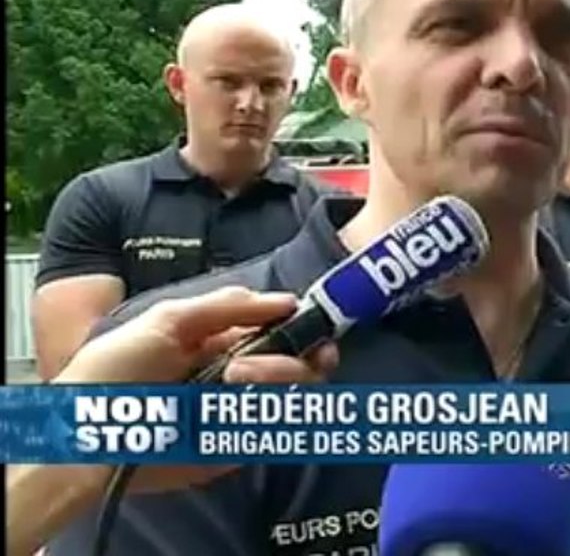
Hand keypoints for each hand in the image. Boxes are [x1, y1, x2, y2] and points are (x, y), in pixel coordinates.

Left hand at [53, 286, 337, 492]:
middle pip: (299, 362)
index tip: (306, 321)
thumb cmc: (115, 370)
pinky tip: (239, 408)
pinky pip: (274, 429)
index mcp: (222, 341)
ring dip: (275, 377)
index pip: (280, 329)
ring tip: (233, 380)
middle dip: (292, 356)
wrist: (84, 435)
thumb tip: (288, 301)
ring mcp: (239, 411)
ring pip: (294, 392)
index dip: (300, 325)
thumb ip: (226, 307)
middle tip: (258, 364)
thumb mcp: (166, 320)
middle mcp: (239, 374)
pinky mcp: (234, 446)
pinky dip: (270, 415)